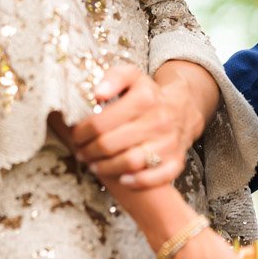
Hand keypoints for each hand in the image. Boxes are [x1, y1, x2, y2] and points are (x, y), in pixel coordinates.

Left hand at [66, 63, 202, 189]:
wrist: (181, 110)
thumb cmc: (147, 96)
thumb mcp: (131, 77)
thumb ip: (112, 78)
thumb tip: (97, 94)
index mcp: (144, 98)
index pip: (101, 122)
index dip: (82, 132)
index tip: (76, 135)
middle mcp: (158, 121)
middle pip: (110, 144)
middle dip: (89, 151)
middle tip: (81, 152)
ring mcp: (168, 143)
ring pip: (130, 162)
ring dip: (106, 168)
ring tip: (94, 165)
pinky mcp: (176, 161)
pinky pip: (157, 177)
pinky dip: (138, 181)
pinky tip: (123, 179)